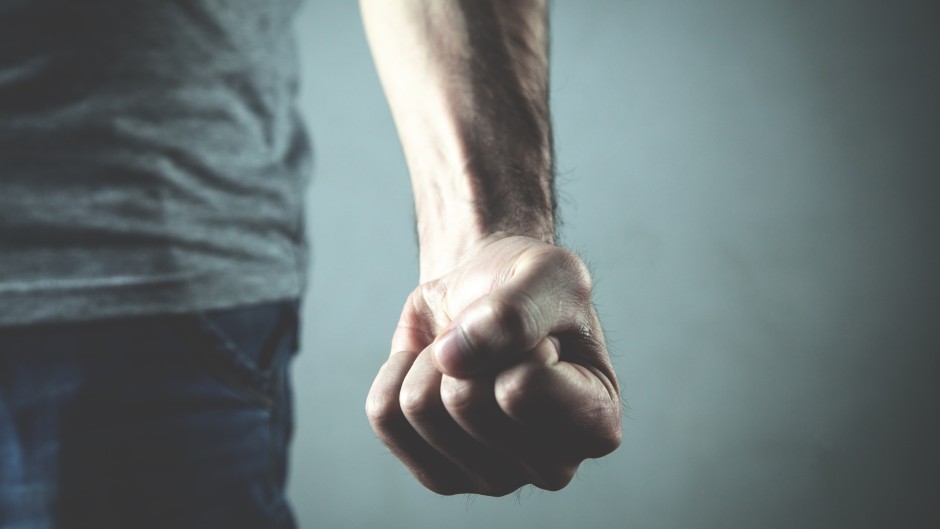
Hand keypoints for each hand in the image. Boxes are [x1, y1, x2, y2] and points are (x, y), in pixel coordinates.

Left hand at [366, 235, 621, 495]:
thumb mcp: (549, 273)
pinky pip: (385, 415)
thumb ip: (517, 309)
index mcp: (596, 423)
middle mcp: (553, 466)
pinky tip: (433, 368)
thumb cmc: (531, 287)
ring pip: (419, 409)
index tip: (540, 333)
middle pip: (464, 402)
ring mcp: (494, 479)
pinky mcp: (440, 475)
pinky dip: (398, 370)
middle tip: (493, 340)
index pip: (522, 389)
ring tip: (467, 352)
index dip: (514, 340)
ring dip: (432, 358)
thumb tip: (454, 356)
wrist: (488, 295)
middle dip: (466, 347)